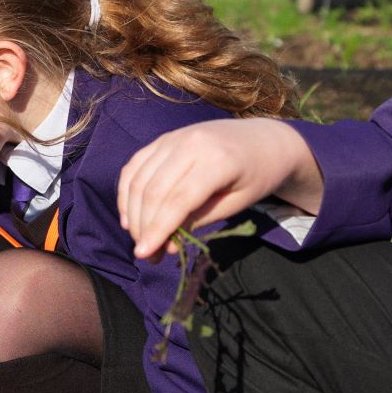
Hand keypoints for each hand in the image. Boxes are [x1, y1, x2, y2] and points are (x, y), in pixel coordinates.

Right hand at [117, 117, 321, 260]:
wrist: (264, 139)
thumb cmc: (256, 176)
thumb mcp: (237, 203)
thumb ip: (201, 220)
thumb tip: (167, 246)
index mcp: (217, 160)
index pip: (178, 199)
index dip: (158, 229)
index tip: (145, 254)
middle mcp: (190, 143)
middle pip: (153, 190)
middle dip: (143, 226)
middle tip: (147, 255)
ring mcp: (173, 137)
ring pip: (139, 179)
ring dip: (133, 213)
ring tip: (139, 239)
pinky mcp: (163, 139)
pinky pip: (135, 166)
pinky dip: (127, 192)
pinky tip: (129, 215)